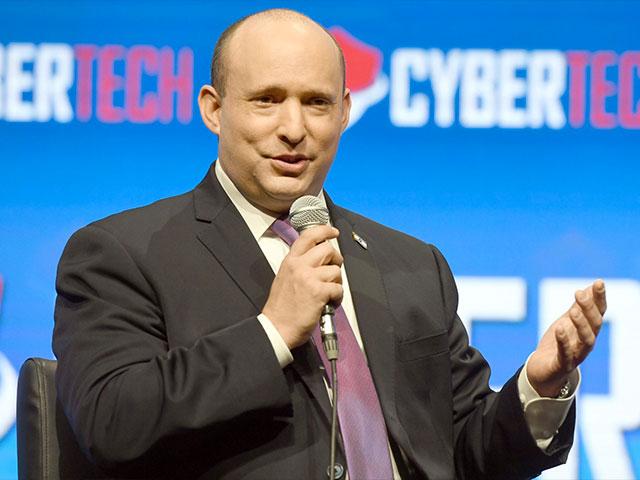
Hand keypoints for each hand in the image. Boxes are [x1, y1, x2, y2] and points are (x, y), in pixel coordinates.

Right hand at [262, 225, 343, 348]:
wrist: (277, 327)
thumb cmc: (281, 308)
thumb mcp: (284, 277)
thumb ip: (299, 265)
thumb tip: (318, 259)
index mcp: (290, 261)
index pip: (309, 236)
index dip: (325, 230)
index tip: (333, 232)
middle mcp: (299, 266)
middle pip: (327, 249)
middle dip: (336, 259)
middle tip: (333, 270)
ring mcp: (309, 278)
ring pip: (336, 270)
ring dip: (337, 282)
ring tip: (329, 292)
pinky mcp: (318, 292)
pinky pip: (338, 288)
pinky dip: (338, 297)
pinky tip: (330, 302)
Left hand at [527, 279, 606, 396]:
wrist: (543, 370)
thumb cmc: (557, 344)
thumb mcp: (567, 322)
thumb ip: (578, 308)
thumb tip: (590, 287)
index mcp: (588, 330)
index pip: (599, 312)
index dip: (600, 298)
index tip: (599, 282)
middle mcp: (586, 342)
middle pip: (594, 324)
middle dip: (588, 308)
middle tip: (579, 293)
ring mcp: (577, 354)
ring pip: (586, 340)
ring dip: (581, 325)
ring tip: (573, 311)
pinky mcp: (563, 365)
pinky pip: (566, 354)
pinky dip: (564, 341)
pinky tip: (559, 329)